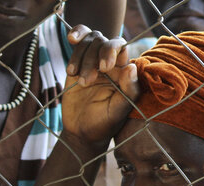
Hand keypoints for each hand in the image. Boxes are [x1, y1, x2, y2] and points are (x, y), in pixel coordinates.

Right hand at [61, 25, 139, 144]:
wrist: (82, 132)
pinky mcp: (77, 63)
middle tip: (87, 81)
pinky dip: (75, 36)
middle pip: (102, 42)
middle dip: (93, 57)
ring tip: (78, 81)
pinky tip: (72, 47)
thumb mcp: (119, 111)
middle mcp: (110, 64)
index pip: (121, 48)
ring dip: (81, 58)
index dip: (111, 50)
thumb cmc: (105, 123)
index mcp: (123, 72)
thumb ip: (128, 90)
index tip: (104, 68)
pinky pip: (78, 43)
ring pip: (89, 41)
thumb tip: (131, 67)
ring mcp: (93, 62)